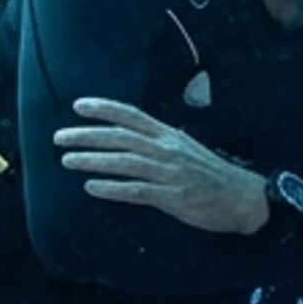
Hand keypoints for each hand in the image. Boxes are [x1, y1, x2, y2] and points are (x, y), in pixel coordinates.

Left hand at [54, 97, 267, 234]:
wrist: (243, 198)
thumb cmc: (211, 175)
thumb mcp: (185, 149)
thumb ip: (158, 143)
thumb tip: (129, 140)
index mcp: (169, 136)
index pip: (131, 115)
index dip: (104, 108)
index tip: (78, 106)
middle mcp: (167, 150)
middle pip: (120, 137)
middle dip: (87, 135)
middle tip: (59, 137)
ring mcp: (170, 173)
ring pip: (125, 162)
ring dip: (93, 160)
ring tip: (67, 160)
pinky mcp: (172, 197)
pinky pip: (136, 191)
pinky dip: (112, 188)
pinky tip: (91, 187)